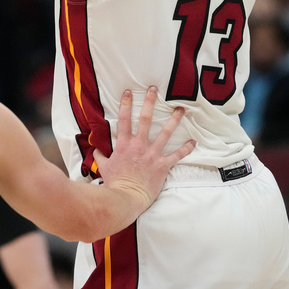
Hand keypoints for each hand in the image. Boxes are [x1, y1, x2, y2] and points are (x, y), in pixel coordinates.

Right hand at [93, 87, 195, 207]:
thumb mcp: (103, 167)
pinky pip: (177, 155)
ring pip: (166, 133)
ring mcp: (152, 154)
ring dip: (174, 120)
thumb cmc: (115, 183)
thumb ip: (100, 156)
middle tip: (154, 90)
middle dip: (150, 103)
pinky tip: (194, 142)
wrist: (126, 198)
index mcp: (124, 144)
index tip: (129, 92)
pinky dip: (186, 149)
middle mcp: (139, 145)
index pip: (124, 120)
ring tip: (181, 109)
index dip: (126, 104)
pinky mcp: (163, 165)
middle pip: (146, 120)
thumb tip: (95, 150)